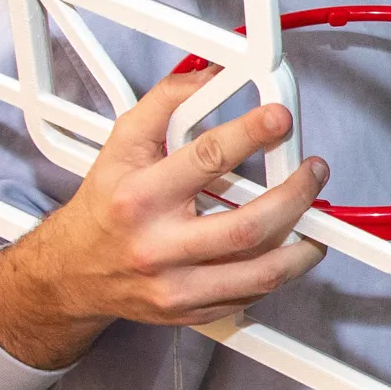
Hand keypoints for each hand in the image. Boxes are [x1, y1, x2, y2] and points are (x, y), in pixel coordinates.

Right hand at [0, 66, 329, 369]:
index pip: (206, 159)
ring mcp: (177, 286)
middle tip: (312, 173)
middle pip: (246, 227)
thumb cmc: (105, 206)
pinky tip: (287, 249)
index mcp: (141, 197)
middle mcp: (159, 246)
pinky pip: (251, 295)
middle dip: (294, 197)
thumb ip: (165, 104)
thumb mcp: (121, 144)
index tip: (280, 117)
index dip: (251, 134)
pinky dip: (279, 271)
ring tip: (317, 221)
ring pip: (259, 273)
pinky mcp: (192, 312)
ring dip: (302, 247)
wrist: (73, 272)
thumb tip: (209, 77)